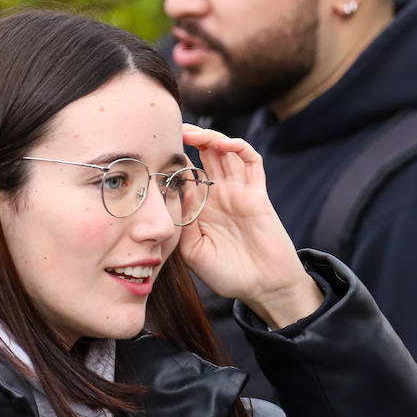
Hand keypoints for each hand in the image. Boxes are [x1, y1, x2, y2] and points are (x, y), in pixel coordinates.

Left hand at [178, 125, 322, 328]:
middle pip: (203, 156)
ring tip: (192, 132)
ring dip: (210, 138)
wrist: (263, 288)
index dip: (171, 162)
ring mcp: (238, 192)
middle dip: (188, 140)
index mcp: (199, 209)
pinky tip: (224, 144)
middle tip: (171, 129)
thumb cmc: (227, 275)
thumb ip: (184, 225)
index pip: (183, 175)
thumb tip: (178, 191)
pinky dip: (239, 148)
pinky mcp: (258, 193)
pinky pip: (251, 162)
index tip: (152, 151)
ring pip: (225, 153)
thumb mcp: (193, 253)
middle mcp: (217, 196)